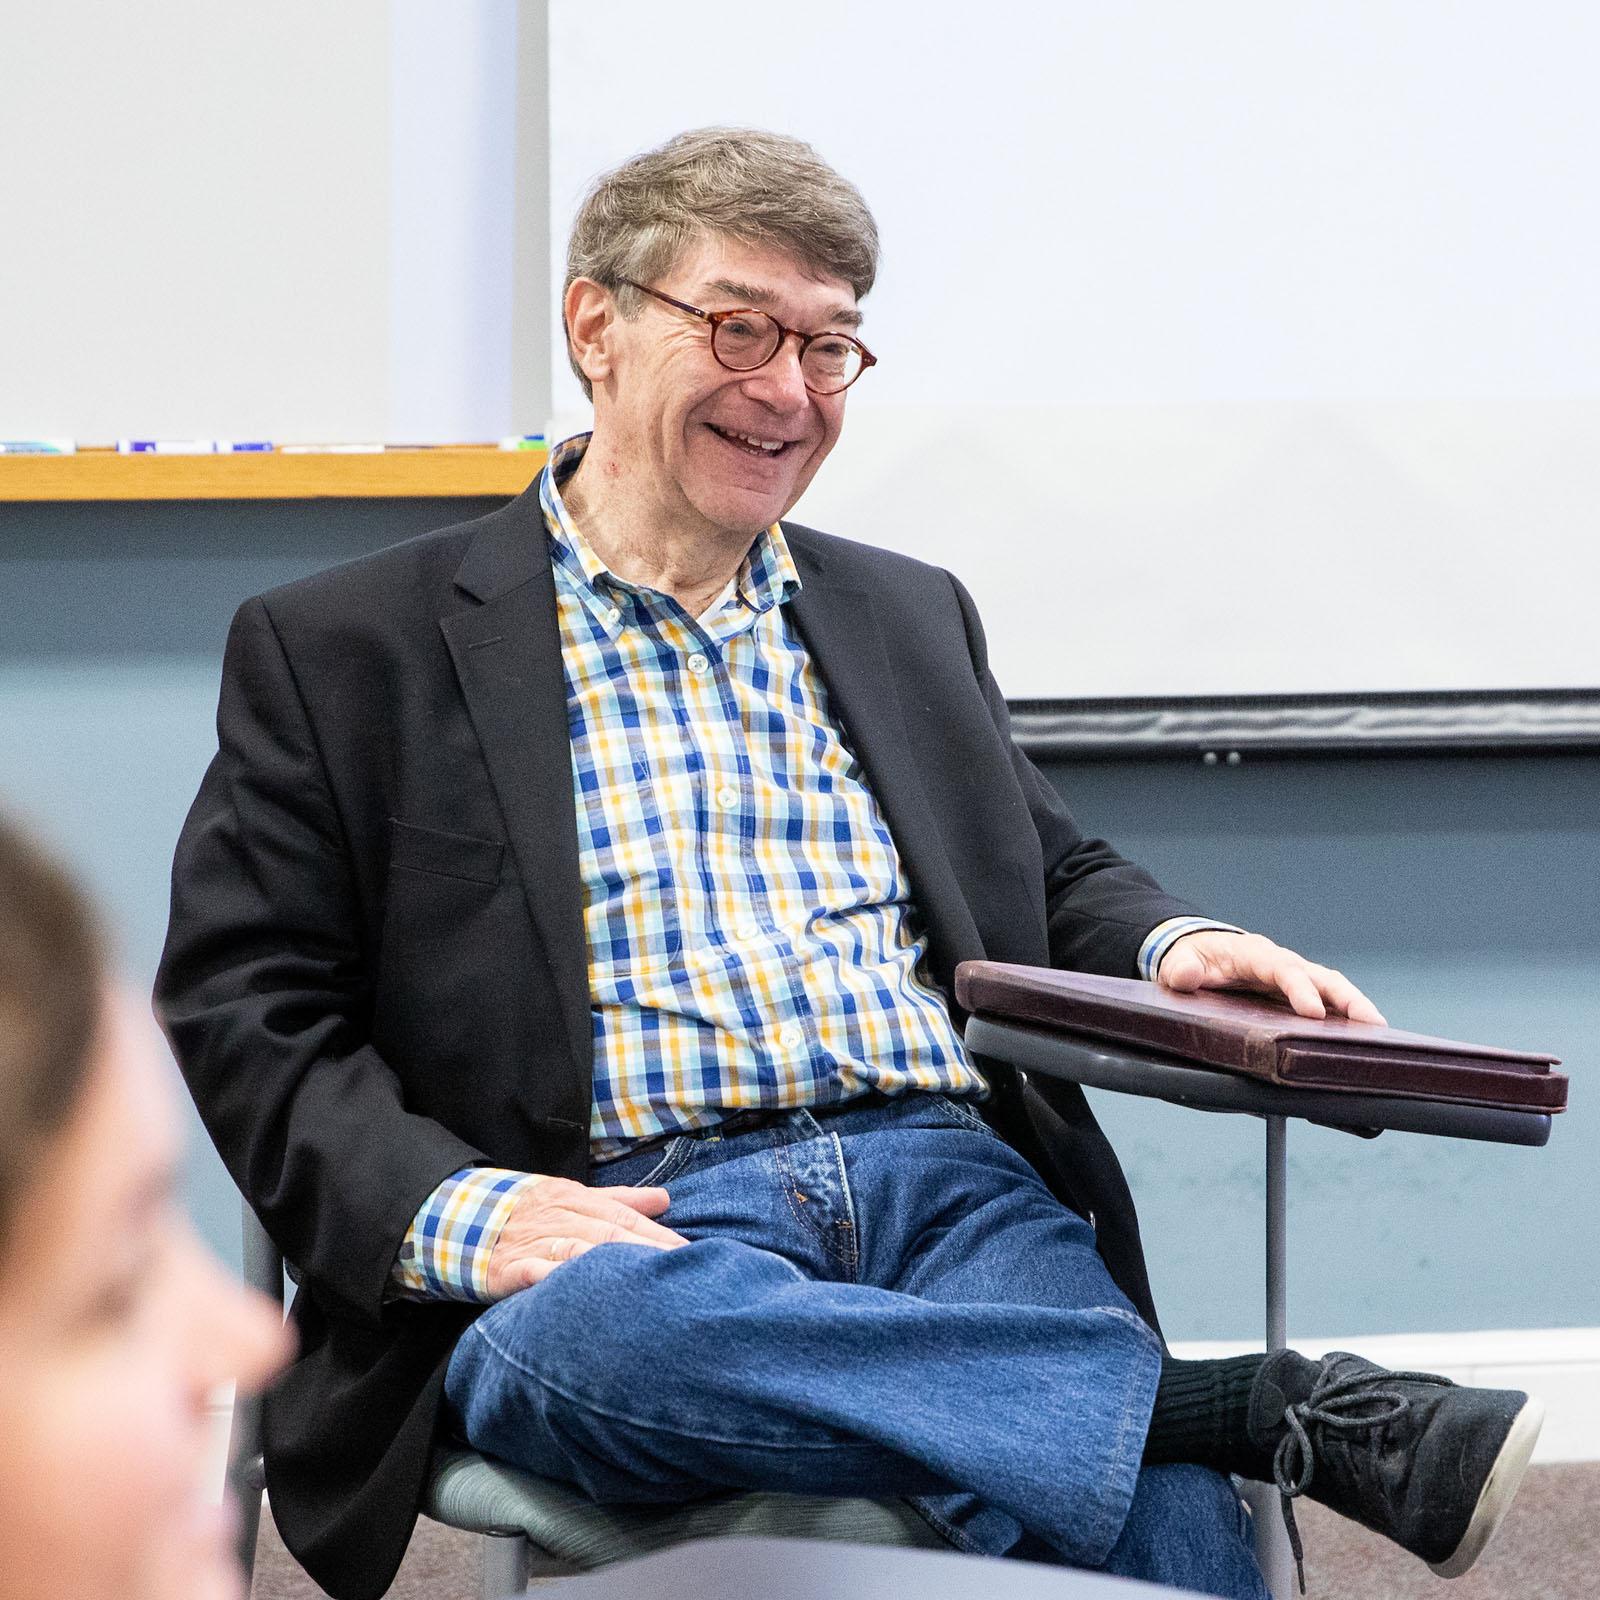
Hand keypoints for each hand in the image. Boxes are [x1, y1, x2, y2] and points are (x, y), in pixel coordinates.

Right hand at [484, 1176, 687, 1297]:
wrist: (457, 1218)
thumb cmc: (527, 1212)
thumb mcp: (570, 1197)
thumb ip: (618, 1200)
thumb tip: (664, 1199)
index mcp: (573, 1197)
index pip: (621, 1216)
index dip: (655, 1233)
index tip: (686, 1251)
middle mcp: (557, 1216)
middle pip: (607, 1233)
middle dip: (645, 1250)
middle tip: (679, 1269)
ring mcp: (532, 1241)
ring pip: (577, 1250)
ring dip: (611, 1265)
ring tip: (643, 1282)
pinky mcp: (508, 1268)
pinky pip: (534, 1272)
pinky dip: (555, 1278)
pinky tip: (576, 1289)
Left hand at [1156, 929, 1386, 1024]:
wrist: (1199, 952)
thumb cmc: (1192, 958)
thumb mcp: (1178, 962)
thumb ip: (1180, 969)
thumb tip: (1185, 977)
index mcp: (1254, 953)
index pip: (1283, 969)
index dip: (1299, 989)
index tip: (1313, 1013)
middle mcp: (1281, 962)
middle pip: (1320, 976)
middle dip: (1346, 998)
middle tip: (1371, 1023)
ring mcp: (1294, 976)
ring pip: (1332, 987)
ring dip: (1355, 1007)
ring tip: (1380, 1033)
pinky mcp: (1298, 991)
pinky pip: (1328, 1000)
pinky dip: (1347, 1015)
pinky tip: (1364, 1038)